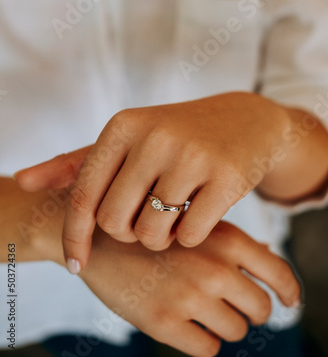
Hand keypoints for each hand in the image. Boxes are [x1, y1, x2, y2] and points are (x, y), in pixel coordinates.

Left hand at [16, 92, 291, 269]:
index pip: (85, 196)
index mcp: (124, 126)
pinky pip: (189, 236)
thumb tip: (21, 181)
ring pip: (151, 234)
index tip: (77, 262)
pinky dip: (188, 237)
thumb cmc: (177, 136)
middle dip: (126, 234)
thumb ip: (75, 163)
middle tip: (143, 221)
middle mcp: (155, 137)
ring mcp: (193, 156)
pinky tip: (197, 215)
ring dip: (158, 238)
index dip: (75, 236)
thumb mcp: (127, 140)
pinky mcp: (227, 177)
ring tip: (171, 217)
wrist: (246, 122)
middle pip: (115, 222)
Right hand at [68, 222, 301, 356]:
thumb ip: (234, 242)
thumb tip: (269, 254)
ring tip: (201, 308)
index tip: (288, 302)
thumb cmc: (153, 227)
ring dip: (224, 324)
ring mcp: (189, 296)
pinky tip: (186, 321)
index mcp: (226, 238)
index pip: (278, 273)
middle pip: (260, 309)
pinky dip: (203, 339)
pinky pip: (208, 349)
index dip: (289, 291)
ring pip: (235, 330)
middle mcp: (214, 268)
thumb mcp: (197, 222)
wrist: (99, 234)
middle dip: (249, 310)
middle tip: (232, 304)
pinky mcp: (164, 322)